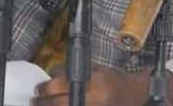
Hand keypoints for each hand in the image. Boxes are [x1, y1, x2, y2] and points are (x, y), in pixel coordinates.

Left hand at [31, 66, 172, 105]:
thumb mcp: (95, 70)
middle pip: (58, 104)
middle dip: (42, 103)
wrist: (137, 96)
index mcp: (95, 83)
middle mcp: (95, 100)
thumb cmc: (115, 81)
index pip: (60, 86)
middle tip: (35, 100)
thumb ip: (74, 73)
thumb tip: (50, 77)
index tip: (39, 88)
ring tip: (43, 105)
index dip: (45, 88)